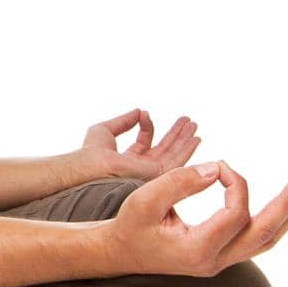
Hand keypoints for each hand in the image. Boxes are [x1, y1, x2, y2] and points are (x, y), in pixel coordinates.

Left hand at [81, 108, 199, 180]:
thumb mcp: (105, 130)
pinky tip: (196, 138)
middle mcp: (140, 168)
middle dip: (176, 134)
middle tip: (188, 121)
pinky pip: (178, 161)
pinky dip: (188, 149)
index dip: (148, 127)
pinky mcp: (158, 175)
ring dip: (185, 139)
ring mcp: (150, 173)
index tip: (145, 114)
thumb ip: (124, 121)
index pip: (144, 142)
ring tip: (194, 125)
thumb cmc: (91, 152)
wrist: (94, 165)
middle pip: (164, 149)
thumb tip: (139, 111)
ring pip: (173, 155)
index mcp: (127, 160)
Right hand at [102, 160, 287, 276]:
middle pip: (264, 233)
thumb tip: (218, 169)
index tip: (218, 165)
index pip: (234, 213)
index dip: (233, 182)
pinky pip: (256, 240)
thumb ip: (180, 181)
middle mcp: (214, 261)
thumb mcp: (144, 199)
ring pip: (265, 240)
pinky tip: (287, 206)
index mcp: (197, 250)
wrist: (119, 252)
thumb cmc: (129, 224)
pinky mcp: (221, 255)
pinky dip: (274, 221)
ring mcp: (220, 261)